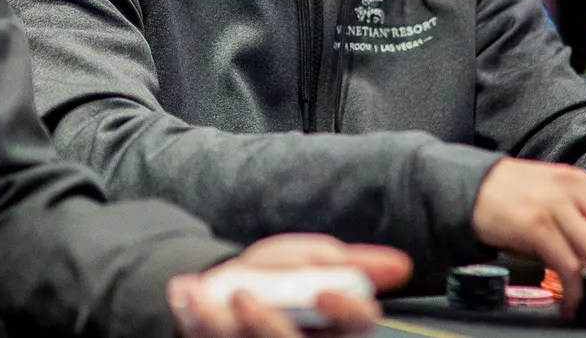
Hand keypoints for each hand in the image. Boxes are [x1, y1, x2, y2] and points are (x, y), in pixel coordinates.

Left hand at [168, 233, 410, 336]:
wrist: (226, 284)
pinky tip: (185, 291)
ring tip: (200, 293)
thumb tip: (400, 266)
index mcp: (329, 323)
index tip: (323, 289)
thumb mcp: (313, 259)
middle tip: (244, 294)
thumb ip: (350, 263)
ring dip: (216, 320)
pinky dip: (195, 316)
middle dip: (266, 326)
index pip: (356, 323)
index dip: (344, 310)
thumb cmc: (278, 276)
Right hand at [472, 158, 585, 327]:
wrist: (467, 188)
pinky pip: (568, 266)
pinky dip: (576, 294)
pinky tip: (571, 308)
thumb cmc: (513, 199)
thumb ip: (585, 219)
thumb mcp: (556, 197)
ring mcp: (555, 207)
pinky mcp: (533, 225)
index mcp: (585, 186)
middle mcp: (575, 192)